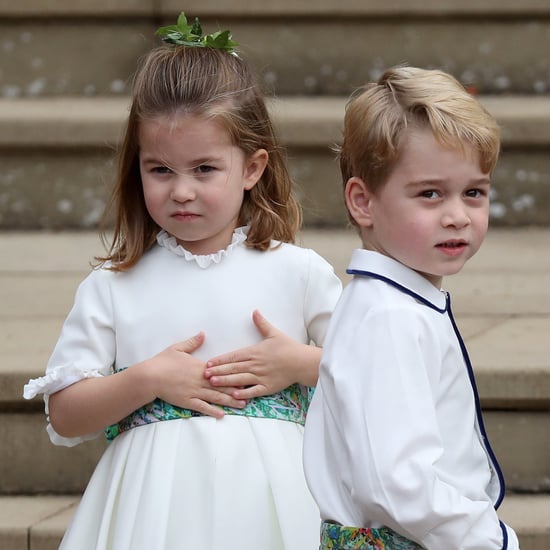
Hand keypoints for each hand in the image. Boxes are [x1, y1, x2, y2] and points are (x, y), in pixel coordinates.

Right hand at [149, 332, 246, 417]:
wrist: (150, 376)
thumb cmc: (163, 361)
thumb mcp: (178, 348)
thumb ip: (193, 342)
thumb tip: (203, 334)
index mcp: (200, 367)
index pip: (221, 371)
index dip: (234, 374)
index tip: (247, 375)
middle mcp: (200, 380)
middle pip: (222, 386)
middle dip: (237, 390)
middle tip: (252, 393)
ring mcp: (194, 392)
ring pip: (215, 397)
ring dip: (230, 401)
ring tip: (242, 405)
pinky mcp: (187, 401)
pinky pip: (202, 407)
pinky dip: (212, 411)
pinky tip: (222, 415)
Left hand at [204, 310, 321, 399]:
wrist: (301, 361)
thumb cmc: (288, 347)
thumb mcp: (274, 333)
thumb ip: (262, 323)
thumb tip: (254, 311)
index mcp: (254, 352)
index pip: (233, 356)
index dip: (220, 360)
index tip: (208, 362)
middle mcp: (255, 364)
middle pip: (233, 368)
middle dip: (218, 371)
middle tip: (204, 374)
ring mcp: (261, 376)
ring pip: (240, 379)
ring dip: (226, 381)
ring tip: (213, 383)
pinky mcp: (267, 387)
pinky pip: (253, 391)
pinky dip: (243, 393)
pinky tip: (234, 395)